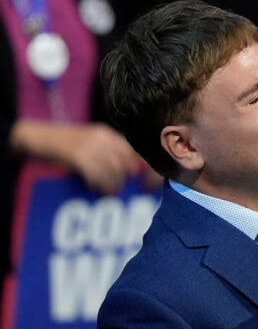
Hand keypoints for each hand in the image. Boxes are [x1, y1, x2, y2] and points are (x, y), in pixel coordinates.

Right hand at [10, 121, 140, 193]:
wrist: (38, 136)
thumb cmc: (66, 145)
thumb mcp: (91, 144)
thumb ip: (110, 155)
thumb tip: (133, 174)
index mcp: (108, 135)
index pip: (136, 153)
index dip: (146, 171)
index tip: (148, 186)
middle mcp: (103, 138)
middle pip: (126, 164)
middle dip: (124, 181)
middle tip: (119, 191)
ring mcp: (90, 145)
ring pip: (112, 171)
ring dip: (112, 185)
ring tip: (108, 193)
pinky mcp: (78, 154)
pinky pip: (96, 174)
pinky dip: (98, 185)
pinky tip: (95, 189)